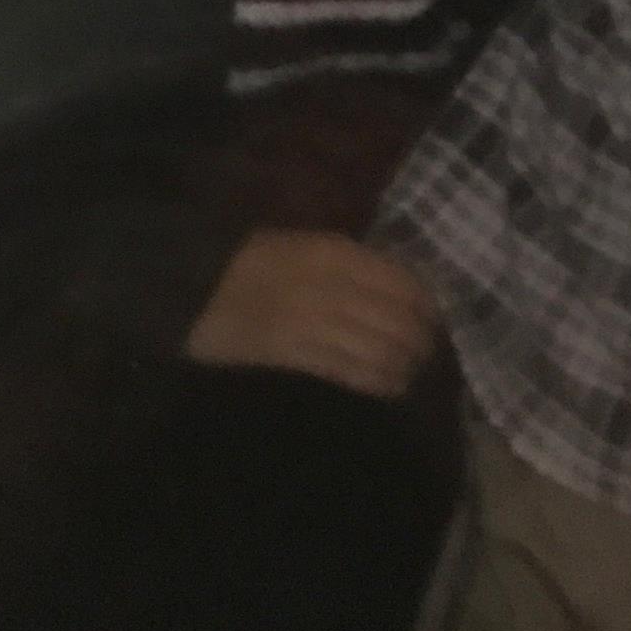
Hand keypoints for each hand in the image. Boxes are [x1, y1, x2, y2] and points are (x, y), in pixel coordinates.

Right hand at [184, 229, 439, 397]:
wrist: (193, 283)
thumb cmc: (251, 259)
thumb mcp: (305, 244)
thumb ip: (350, 262)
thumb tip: (400, 285)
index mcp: (334, 251)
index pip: (402, 281)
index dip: (428, 304)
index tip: (438, 316)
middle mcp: (330, 285)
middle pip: (397, 319)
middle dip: (422, 339)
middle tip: (430, 350)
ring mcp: (312, 322)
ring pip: (380, 349)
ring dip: (405, 364)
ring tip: (413, 371)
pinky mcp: (294, 355)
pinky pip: (350, 372)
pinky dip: (379, 381)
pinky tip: (391, 386)